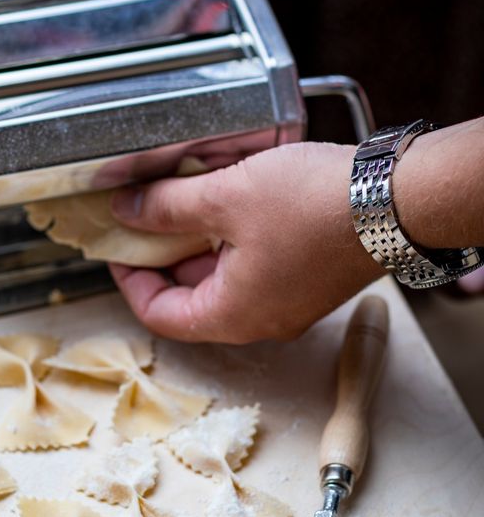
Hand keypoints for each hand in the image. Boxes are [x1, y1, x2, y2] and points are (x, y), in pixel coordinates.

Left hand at [109, 141, 383, 343]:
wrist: (398, 198)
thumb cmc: (320, 206)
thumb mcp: (226, 197)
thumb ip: (167, 206)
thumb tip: (128, 209)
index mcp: (234, 315)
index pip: (160, 316)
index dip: (130, 282)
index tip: (117, 249)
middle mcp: (261, 320)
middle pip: (190, 299)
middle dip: (162, 258)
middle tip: (146, 218)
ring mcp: (287, 303)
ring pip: (223, 281)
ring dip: (197, 246)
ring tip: (183, 202)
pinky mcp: (307, 280)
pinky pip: (253, 269)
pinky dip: (230, 242)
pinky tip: (226, 203)